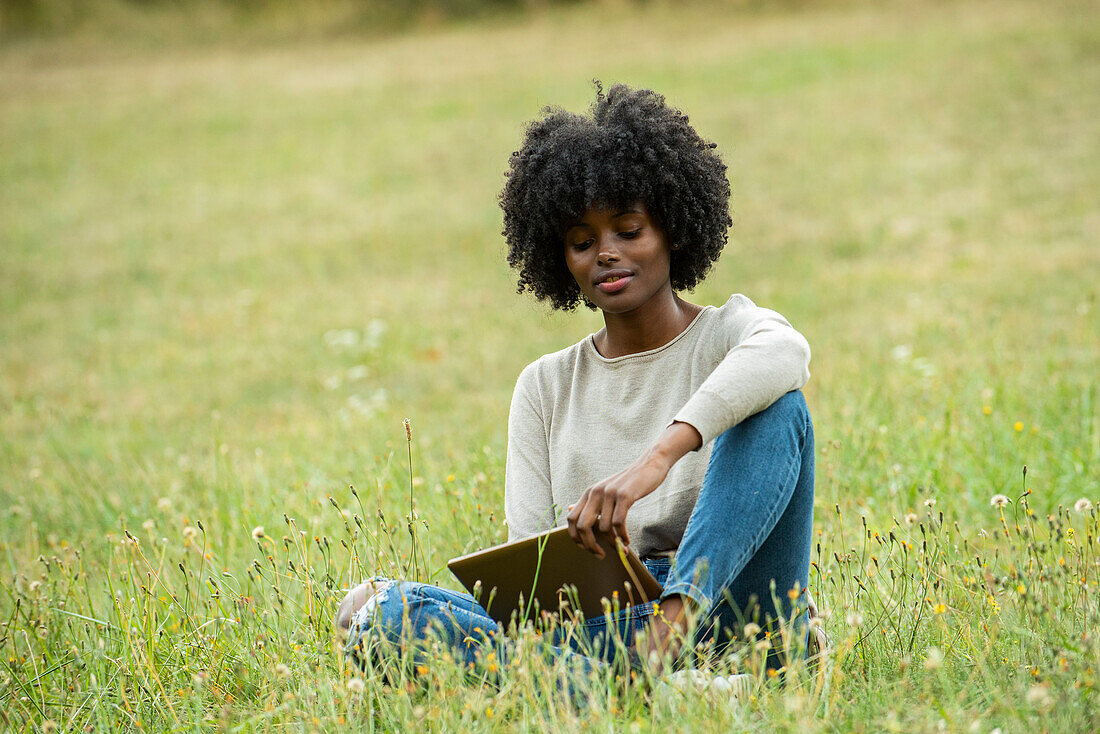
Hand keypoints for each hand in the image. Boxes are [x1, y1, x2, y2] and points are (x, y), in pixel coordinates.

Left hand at [566, 421, 701, 557]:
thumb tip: (569, 510)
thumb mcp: (604, 489)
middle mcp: (595, 492)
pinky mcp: (624, 496)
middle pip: (582, 526)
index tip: (587, 548)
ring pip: (603, 528)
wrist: (649, 465)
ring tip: (621, 547)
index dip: (576, 538)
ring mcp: (609, 494)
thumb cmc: (628, 482)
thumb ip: (589, 501)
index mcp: (588, 493)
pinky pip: (618, 523)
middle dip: (590, 545)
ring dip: (612, 542)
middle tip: (600, 554)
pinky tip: (627, 541)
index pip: (571, 519)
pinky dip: (622, 536)